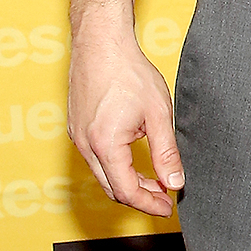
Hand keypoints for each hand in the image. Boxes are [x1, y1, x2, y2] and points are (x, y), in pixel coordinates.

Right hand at [68, 20, 183, 216]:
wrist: (101, 43)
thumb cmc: (129, 72)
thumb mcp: (158, 113)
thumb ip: (166, 152)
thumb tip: (174, 181)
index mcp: (106, 145)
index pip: (126, 191)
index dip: (149, 204)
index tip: (167, 207)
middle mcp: (86, 146)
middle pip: (112, 188)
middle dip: (139, 196)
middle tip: (164, 197)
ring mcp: (78, 137)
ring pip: (102, 174)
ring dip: (127, 181)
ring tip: (154, 178)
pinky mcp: (77, 128)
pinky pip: (95, 158)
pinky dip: (115, 165)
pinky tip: (133, 158)